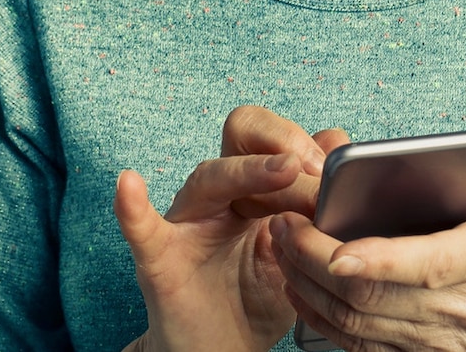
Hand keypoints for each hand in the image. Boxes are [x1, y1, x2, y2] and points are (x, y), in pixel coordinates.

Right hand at [114, 106, 345, 351]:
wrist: (225, 348)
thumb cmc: (258, 296)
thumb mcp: (300, 246)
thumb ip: (314, 200)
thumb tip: (336, 143)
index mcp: (255, 188)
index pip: (273, 140)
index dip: (302, 144)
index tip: (331, 169)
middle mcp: (220, 195)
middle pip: (240, 136)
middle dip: (281, 144)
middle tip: (313, 171)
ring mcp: (188, 223)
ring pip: (209, 178)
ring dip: (249, 172)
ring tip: (284, 169)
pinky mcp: (161, 261)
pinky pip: (142, 231)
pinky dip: (133, 208)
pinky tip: (129, 185)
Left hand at [271, 122, 465, 350]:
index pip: (423, 265)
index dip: (377, 260)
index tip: (335, 248)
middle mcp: (452, 310)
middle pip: (370, 296)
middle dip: (315, 261)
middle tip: (283, 224)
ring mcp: (428, 340)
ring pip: (352, 321)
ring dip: (307, 285)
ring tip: (280, 245)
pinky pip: (352, 343)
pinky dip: (317, 315)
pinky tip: (297, 285)